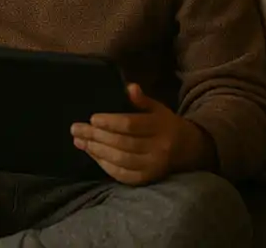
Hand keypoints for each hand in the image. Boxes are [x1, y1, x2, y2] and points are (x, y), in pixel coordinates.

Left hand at [71, 84, 214, 184]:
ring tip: (79, 141)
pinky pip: (124, 175)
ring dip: (97, 151)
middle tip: (76, 129)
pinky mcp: (149, 178)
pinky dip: (106, 167)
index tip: (92, 118)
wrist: (189, 149)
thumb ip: (142, 99)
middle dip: (96, 136)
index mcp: (160, 127)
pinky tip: (93, 155)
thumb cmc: (165, 124)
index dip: (110, 122)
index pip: (131, 125)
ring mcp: (154, 166)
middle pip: (123, 143)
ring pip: (122, 160)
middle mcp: (158, 148)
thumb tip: (130, 87)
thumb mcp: (158, 108)